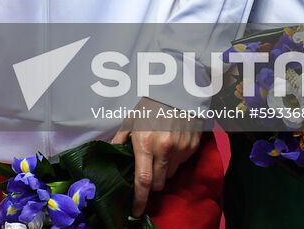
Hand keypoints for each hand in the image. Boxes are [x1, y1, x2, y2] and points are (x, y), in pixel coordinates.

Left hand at [112, 100, 201, 216]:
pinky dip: (174, 161)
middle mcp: (164, 149)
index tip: (135, 210)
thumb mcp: (131, 121)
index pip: (142, 180)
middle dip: (151, 183)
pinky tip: (171, 146)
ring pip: (170, 175)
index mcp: (145, 143)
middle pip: (157, 183)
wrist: (178, 92)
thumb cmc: (150, 106)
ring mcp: (180, 150)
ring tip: (159, 153)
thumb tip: (110, 153)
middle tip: (146, 170)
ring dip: (163, 171)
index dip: (139, 199)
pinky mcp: (192, 148)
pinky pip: (181, 165)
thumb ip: (120, 140)